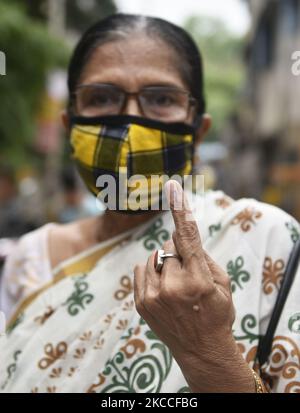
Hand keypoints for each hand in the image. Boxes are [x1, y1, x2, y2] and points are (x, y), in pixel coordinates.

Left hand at [134, 180, 253, 391]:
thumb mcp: (222, 283)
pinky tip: (163, 288)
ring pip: (155, 256)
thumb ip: (202, 255)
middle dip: (179, 253)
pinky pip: (142, 268)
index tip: (172, 186)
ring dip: (165, 263)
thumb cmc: (217, 312)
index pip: (188, 236)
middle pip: (169, 245)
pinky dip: (153, 272)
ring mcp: (154, 296)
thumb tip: (179, 236)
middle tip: (189, 275)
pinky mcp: (141, 302)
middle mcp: (173, 286)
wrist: (201, 349)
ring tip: (176, 286)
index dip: (180, 209)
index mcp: (199, 280)